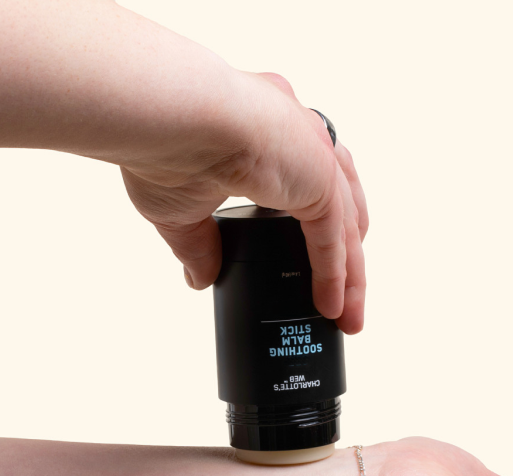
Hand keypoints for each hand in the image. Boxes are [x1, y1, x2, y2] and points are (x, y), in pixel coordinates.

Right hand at [120, 69, 367, 333]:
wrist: (170, 119)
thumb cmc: (162, 144)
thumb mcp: (179, 209)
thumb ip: (198, 245)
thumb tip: (199, 279)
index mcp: (266, 131)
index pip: (304, 180)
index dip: (313, 225)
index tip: (308, 268)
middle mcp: (297, 136)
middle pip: (339, 207)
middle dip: (346, 258)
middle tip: (341, 301)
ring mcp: (313, 153)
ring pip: (345, 226)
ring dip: (350, 278)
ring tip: (345, 319)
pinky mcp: (319, 177)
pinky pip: (334, 239)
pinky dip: (334, 276)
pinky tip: (330, 308)